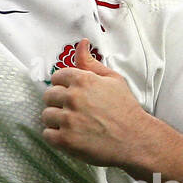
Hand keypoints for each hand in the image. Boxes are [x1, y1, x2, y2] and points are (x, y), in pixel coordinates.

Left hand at [42, 39, 158, 174]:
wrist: (136, 140)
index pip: (56, 77)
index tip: (72, 95)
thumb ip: (91, 62)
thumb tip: (81, 43)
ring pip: (46, 115)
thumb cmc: (125, 109)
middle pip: (48, 96)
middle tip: (74, 111)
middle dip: (58, 103)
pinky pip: (47, 135)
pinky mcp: (66, 140)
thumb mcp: (113, 79)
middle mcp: (73, 97)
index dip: (64, 86)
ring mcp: (69, 119)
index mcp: (82, 79)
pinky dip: (56, 137)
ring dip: (56, 120)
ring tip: (73, 125)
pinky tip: (70, 136)